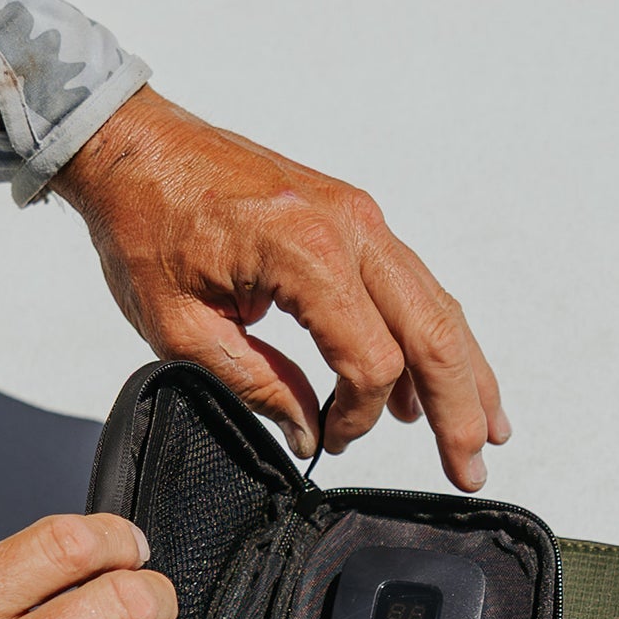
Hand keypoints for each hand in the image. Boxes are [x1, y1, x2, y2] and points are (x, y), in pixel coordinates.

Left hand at [54, 87, 511, 491]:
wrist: (133, 146)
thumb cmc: (145, 225)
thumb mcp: (181, 328)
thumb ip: (255, 384)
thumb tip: (308, 434)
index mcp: (306, 252)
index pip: (371, 359)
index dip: (358, 417)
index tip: (330, 442)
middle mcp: (350, 226)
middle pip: (432, 332)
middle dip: (458, 410)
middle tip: (469, 472)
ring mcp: (360, 216)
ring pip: (436, 307)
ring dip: (464, 375)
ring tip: (484, 432)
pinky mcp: (354, 218)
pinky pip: (412, 285)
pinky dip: (433, 338)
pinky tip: (435, 386)